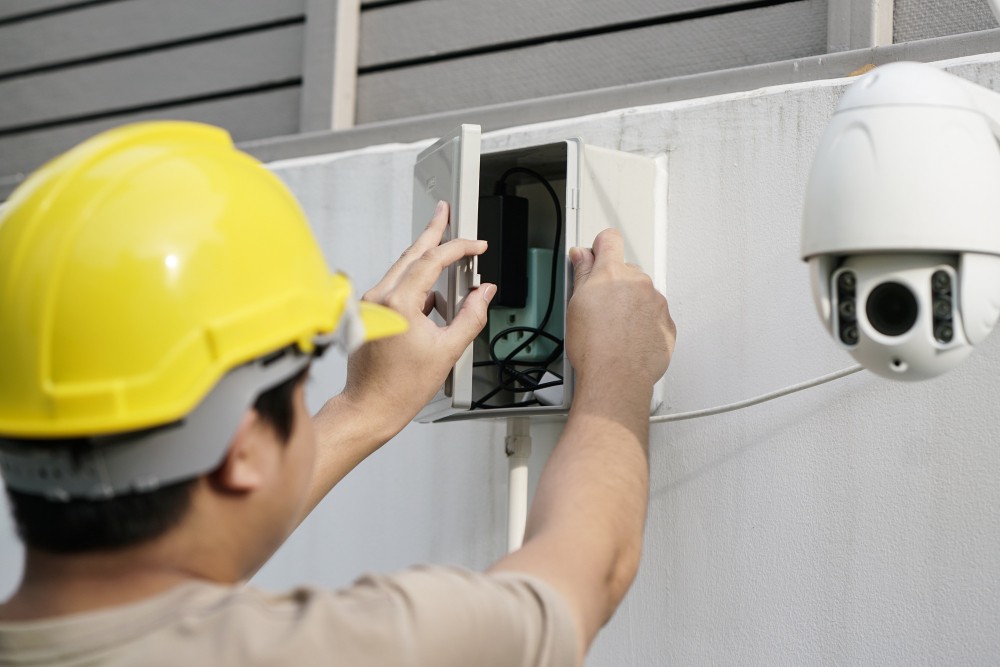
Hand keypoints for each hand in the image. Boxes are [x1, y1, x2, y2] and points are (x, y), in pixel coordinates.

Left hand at [341, 201, 495, 437]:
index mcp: (398, 304)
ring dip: (425, 259)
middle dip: (432, 231)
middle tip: (445, 212)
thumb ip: (471, 315)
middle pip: (410, 253)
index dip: (458, 248)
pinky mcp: (369, 313)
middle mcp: (378, 299)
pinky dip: (416, 284)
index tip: (476, 246)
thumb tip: (483, 292)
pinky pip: (395, 287)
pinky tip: (433, 298)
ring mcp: (370, 304)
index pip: (431, 261)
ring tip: (447, 253)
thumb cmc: (400, 387)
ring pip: (402, 269)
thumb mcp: (448, 350)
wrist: (370, 406)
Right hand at [567, 229, 675, 390]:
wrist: (616, 377)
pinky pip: (655, 316)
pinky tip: (628, 340)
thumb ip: (581, 273)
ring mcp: (656, 303)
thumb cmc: (594, 347)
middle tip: (599, 309)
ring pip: (642, 295)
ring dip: (630, 306)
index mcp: (613, 273)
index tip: (595, 257)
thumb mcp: (575, 304)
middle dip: (615, 285)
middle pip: (627, 271)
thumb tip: (581, 256)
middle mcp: (639, 283)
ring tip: (614, 330)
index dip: (600, 247)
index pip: (610, 240)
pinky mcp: (667, 324)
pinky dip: (644, 324)